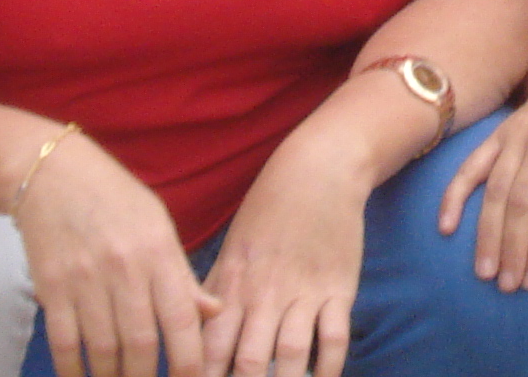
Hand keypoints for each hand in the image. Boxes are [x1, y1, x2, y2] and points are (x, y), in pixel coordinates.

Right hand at [15, 128, 218, 376]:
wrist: (54, 174)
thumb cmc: (115, 200)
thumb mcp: (159, 226)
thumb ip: (182, 275)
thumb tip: (213, 313)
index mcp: (159, 252)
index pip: (182, 319)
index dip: (190, 362)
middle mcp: (125, 268)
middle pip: (142, 344)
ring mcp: (86, 278)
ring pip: (104, 349)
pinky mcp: (52, 286)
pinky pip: (64, 341)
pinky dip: (72, 369)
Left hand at [201, 128, 370, 376]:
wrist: (318, 170)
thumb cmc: (268, 211)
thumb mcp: (232, 249)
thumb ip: (212, 294)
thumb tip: (188, 333)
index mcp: (232, 287)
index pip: (209, 350)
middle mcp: (264, 295)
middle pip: (249, 362)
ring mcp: (303, 292)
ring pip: (292, 354)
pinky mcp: (339, 288)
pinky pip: (335, 337)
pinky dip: (330, 367)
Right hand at [436, 78, 527, 291]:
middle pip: (522, 202)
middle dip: (513, 248)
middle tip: (505, 285)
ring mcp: (517, 134)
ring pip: (495, 190)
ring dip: (487, 234)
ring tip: (484, 270)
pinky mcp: (496, 133)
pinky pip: (471, 165)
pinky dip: (455, 195)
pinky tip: (445, 225)